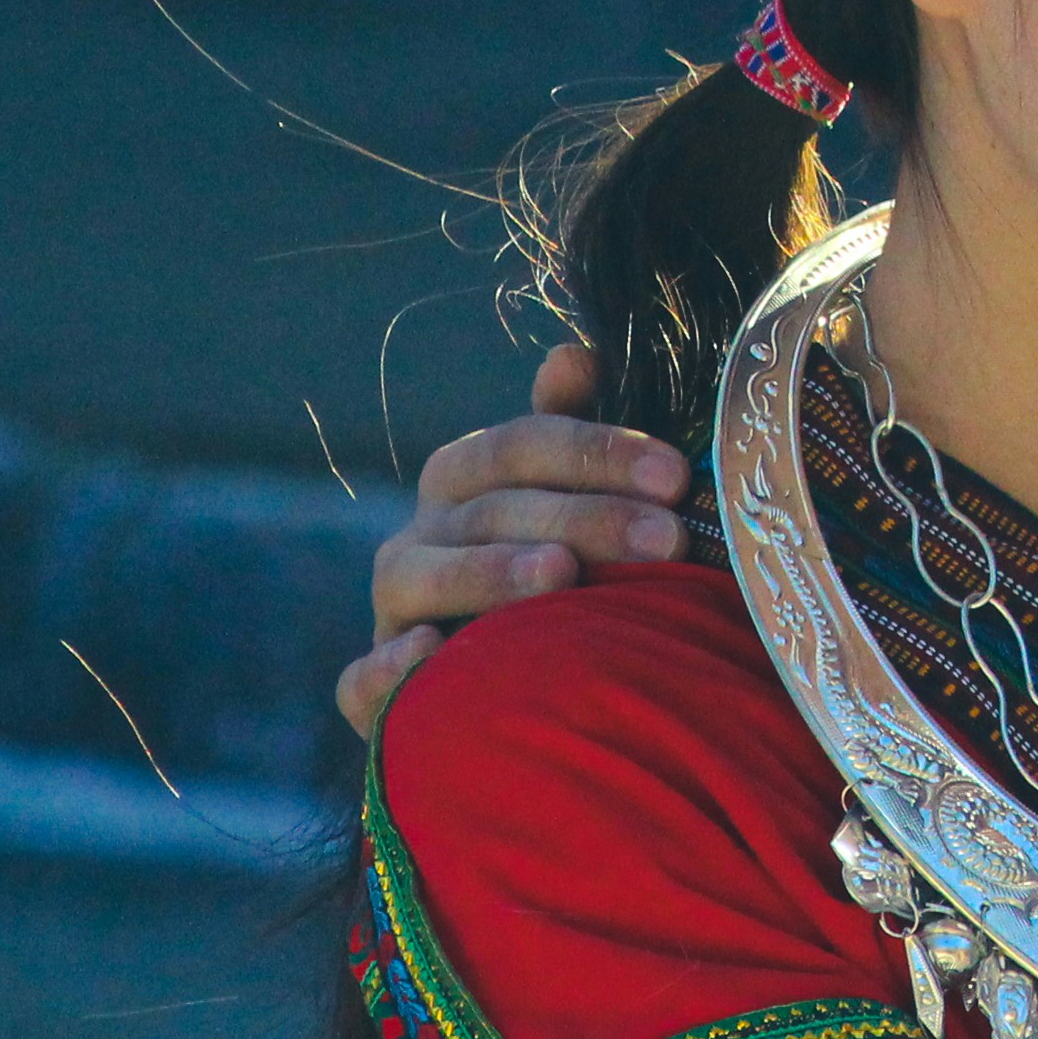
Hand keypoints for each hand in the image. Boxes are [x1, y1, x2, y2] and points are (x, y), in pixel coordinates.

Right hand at [332, 340, 690, 736]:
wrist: (507, 677)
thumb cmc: (552, 561)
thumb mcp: (565, 493)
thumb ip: (567, 426)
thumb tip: (576, 352)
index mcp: (464, 475)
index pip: (523, 444)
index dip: (597, 452)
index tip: (676, 476)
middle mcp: (420, 533)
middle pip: (493, 510)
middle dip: (585, 519)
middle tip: (666, 540)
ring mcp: (393, 609)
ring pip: (421, 577)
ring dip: (489, 571)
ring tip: (561, 575)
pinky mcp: (375, 686)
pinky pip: (361, 680)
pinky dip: (387, 669)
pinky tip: (430, 654)